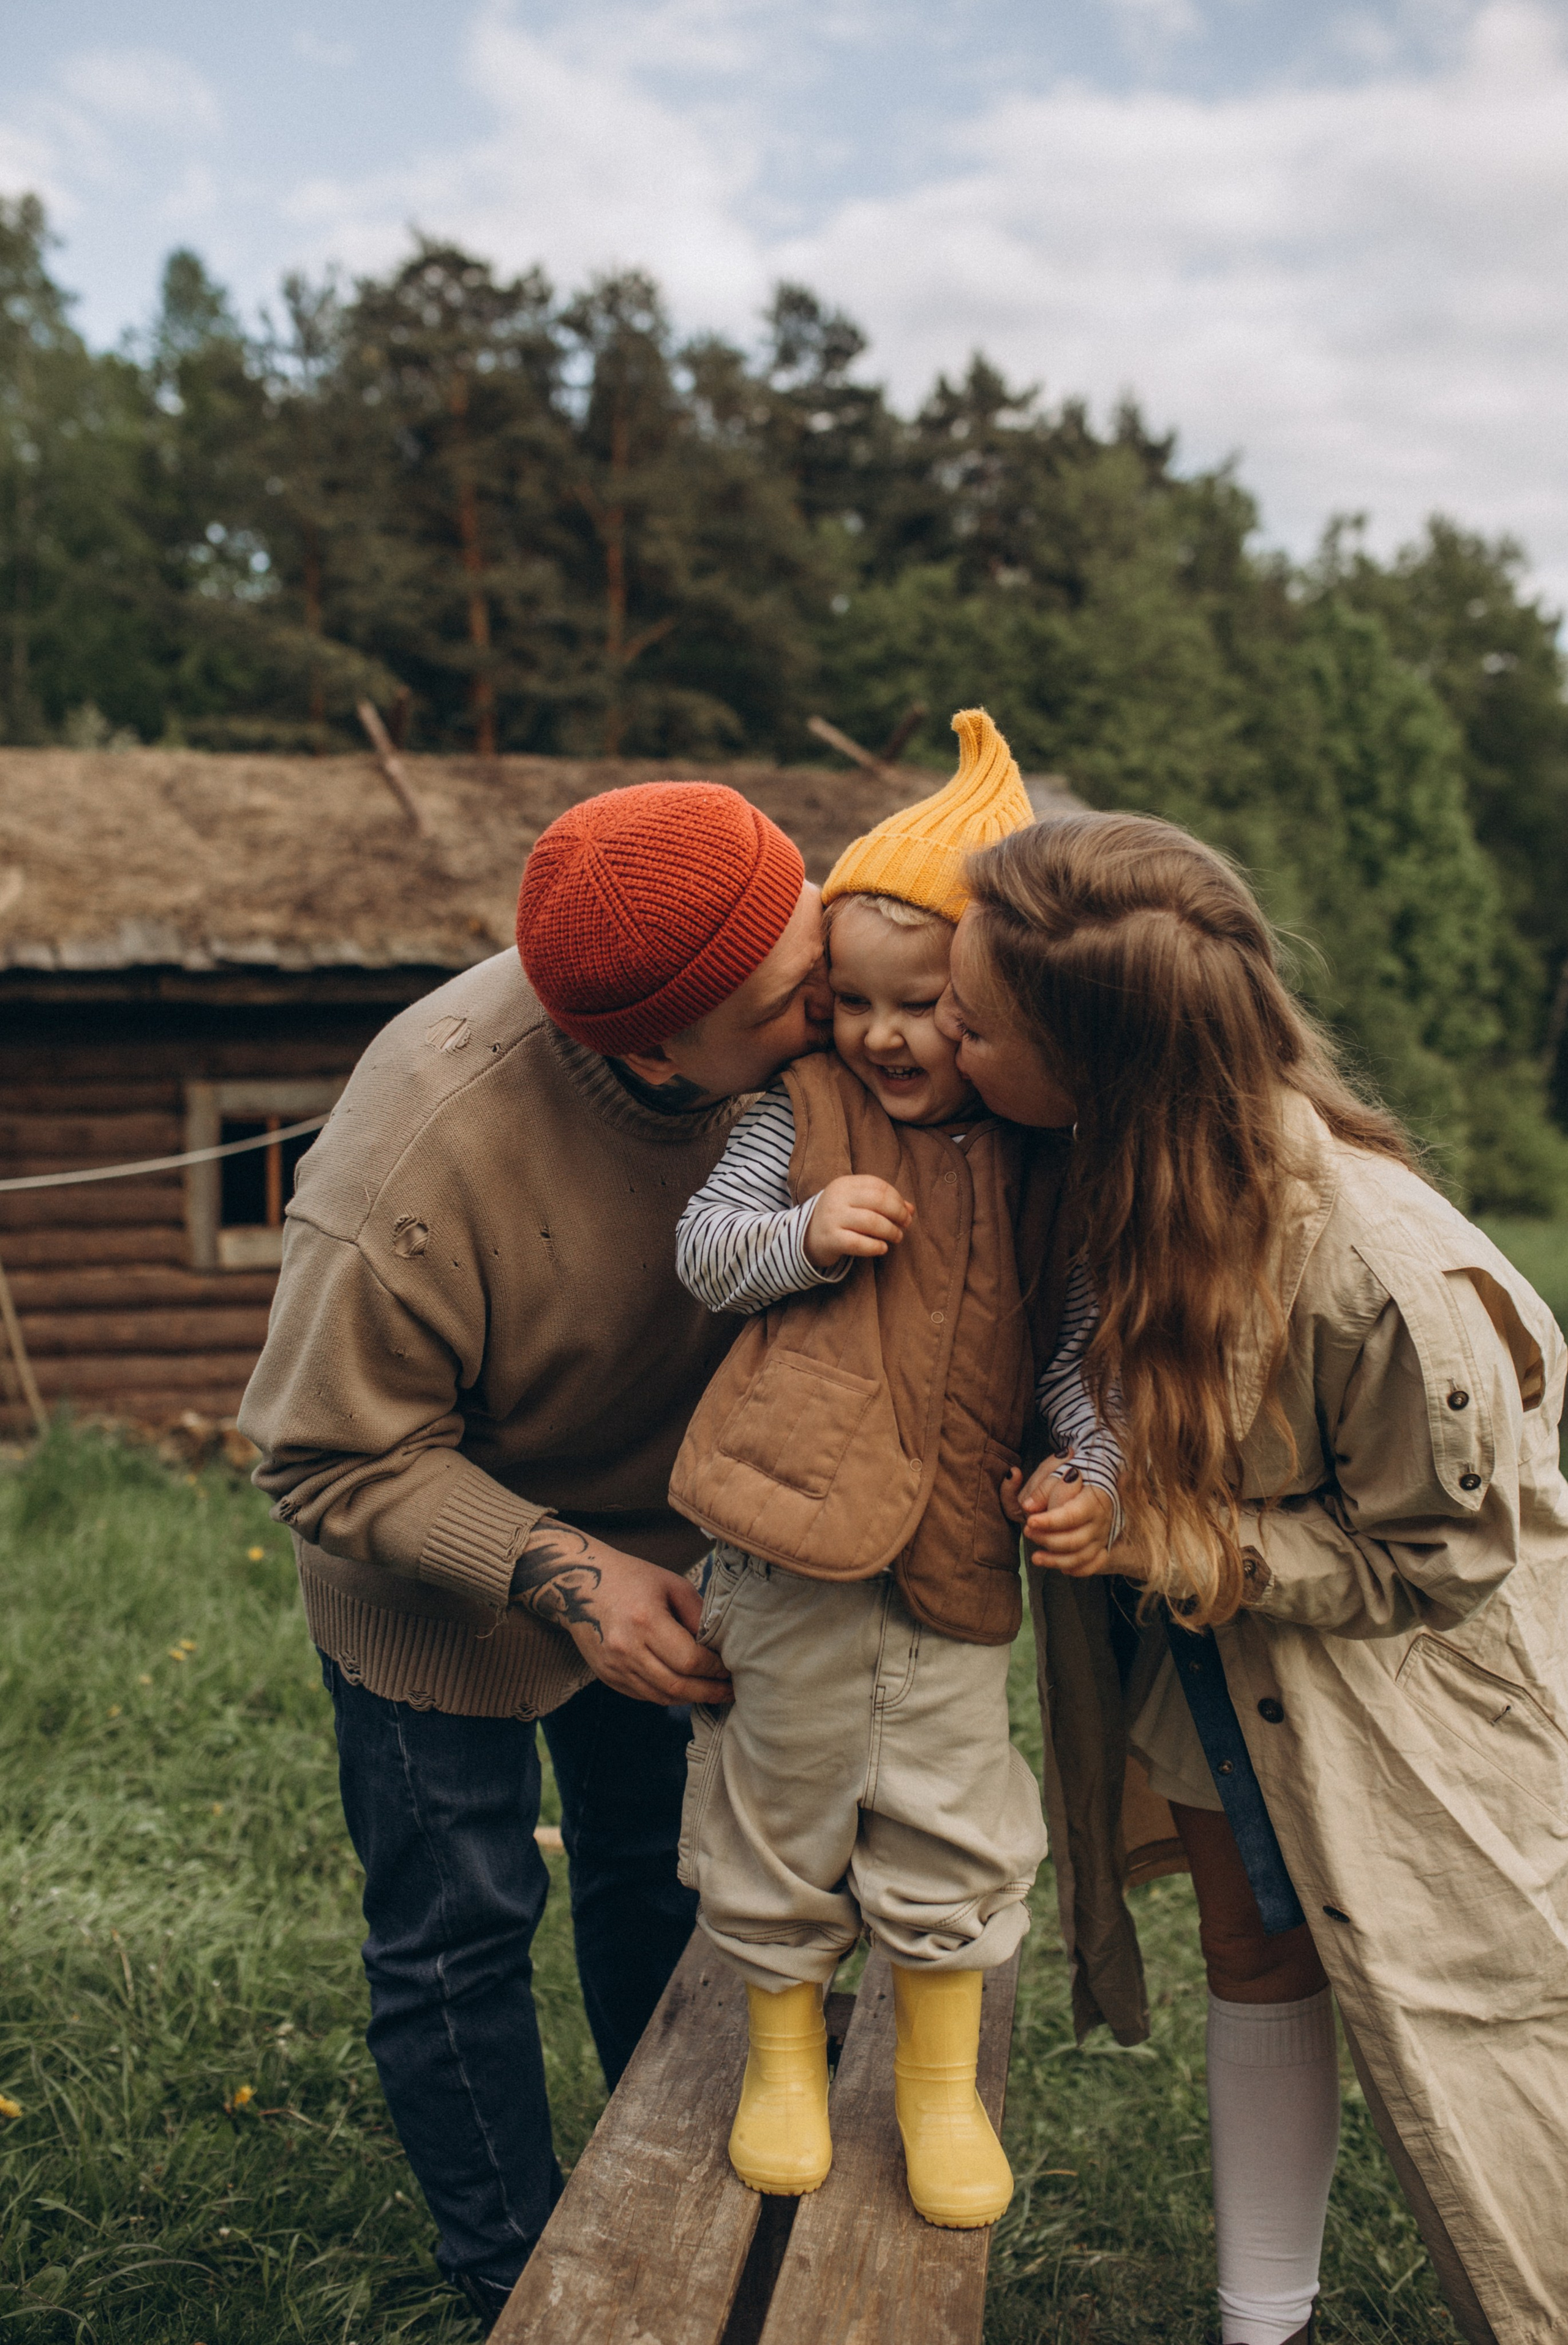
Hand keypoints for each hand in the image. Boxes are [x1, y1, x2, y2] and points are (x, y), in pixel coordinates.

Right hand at [510, 1524, 733, 1705]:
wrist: (579, 1584)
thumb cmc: (632, 1578)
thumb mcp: (672, 1585)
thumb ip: (698, 1615)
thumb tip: (721, 1648)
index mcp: (646, 1621)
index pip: (690, 1660)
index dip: (715, 1669)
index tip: (732, 1668)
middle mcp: (627, 1649)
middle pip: (677, 1686)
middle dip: (709, 1692)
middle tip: (731, 1692)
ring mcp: (614, 1666)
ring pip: (661, 1697)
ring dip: (691, 1699)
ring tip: (713, 1693)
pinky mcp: (606, 1676)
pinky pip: (645, 1696)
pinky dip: (668, 1695)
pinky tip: (685, 1689)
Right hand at [803, 1175, 913, 1269]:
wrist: (808, 1237)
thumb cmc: (840, 1218)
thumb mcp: (857, 1204)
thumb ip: (883, 1203)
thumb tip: (911, 1209)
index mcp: (844, 1184)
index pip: (878, 1186)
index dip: (897, 1199)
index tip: (906, 1212)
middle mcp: (837, 1197)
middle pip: (878, 1201)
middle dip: (898, 1214)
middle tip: (905, 1224)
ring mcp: (832, 1218)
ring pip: (872, 1222)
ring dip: (890, 1231)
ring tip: (897, 1237)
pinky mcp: (830, 1239)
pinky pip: (859, 1243)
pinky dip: (876, 1247)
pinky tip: (882, 1248)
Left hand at [1004, 1455, 1120, 1577]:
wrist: (1096, 1477)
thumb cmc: (1071, 1472)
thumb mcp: (1055, 1470)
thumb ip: (1041, 1487)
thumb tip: (1028, 1507)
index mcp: (1094, 1497)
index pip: (1072, 1515)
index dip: (1050, 1522)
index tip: (1030, 1521)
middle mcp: (1101, 1519)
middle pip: (1076, 1540)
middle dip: (1048, 1540)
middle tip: (1027, 1532)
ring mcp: (1102, 1535)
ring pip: (1082, 1556)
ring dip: (1057, 1560)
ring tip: (1035, 1557)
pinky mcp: (1101, 1545)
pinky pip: (1092, 1565)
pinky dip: (1078, 1569)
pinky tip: (1061, 1568)